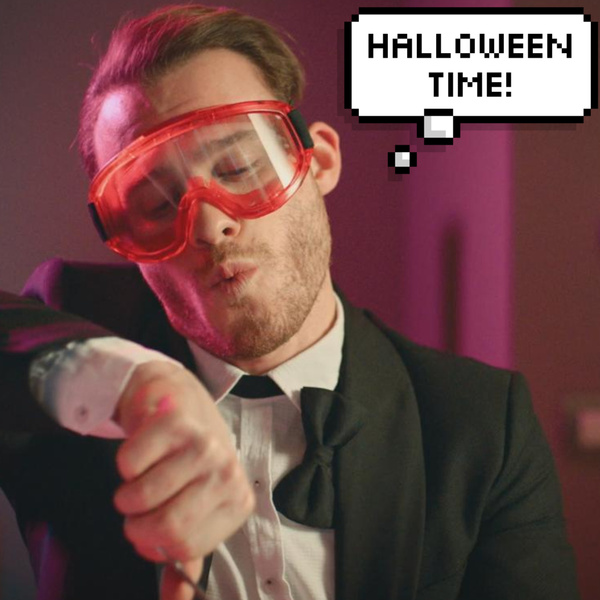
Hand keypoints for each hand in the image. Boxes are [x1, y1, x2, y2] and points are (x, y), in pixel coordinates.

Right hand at [112, 361, 254, 598]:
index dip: (156, 543)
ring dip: (127, 494)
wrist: (180, 403)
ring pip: (140, 496)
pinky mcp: (175, 423)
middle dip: (137, 523)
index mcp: (237, 502)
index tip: (154, 524)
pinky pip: (127, 463)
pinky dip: (124, 463)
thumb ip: (185, 557)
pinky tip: (145, 450)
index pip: (184, 549)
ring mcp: (204, 446)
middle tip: (139, 506)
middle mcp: (227, 473)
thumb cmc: (189, 464)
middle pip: (165, 526)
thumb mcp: (198, 508)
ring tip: (141, 478)